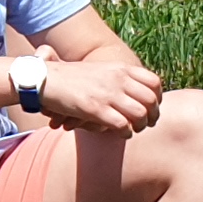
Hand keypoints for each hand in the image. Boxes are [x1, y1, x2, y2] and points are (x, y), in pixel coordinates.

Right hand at [39, 56, 163, 133]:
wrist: (44, 79)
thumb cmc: (71, 77)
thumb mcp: (100, 70)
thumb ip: (118, 77)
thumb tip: (136, 92)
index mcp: (120, 68)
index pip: (154, 82)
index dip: (157, 99)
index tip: (152, 108)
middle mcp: (117, 79)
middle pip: (151, 100)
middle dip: (153, 116)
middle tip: (147, 124)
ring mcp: (107, 93)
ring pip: (140, 114)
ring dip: (140, 126)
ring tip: (133, 130)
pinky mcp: (95, 108)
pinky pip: (122, 125)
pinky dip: (125, 133)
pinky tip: (121, 134)